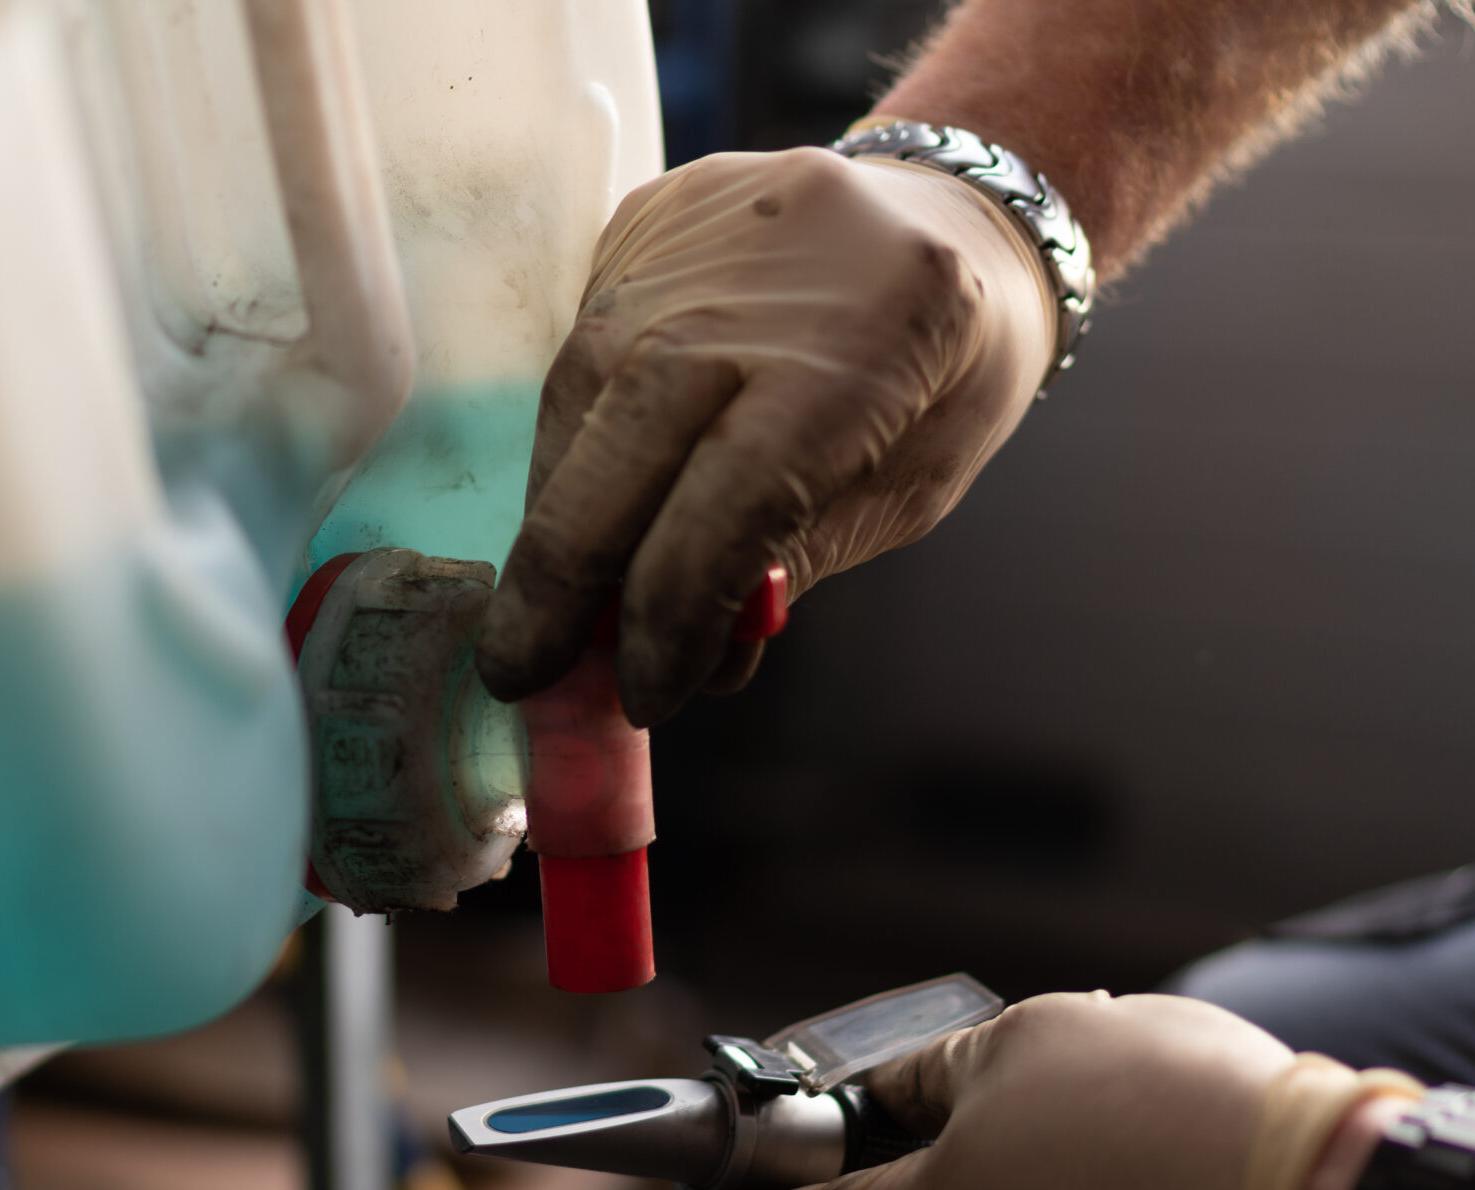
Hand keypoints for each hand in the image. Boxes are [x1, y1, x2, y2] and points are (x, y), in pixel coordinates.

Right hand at [475, 147, 1058, 725]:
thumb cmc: (951, 369)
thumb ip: (797, 559)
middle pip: (625, 437)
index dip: (674, 609)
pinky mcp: (640, 222)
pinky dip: (571, 447)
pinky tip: (580, 508)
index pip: (735, 494)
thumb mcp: (912, 487)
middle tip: (519, 673)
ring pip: (580, 396)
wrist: (955, 209)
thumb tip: (679, 653)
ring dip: (556, 519)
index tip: (645, 696)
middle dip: (561, 578)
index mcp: (871, 343)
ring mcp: (692, 235)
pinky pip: (579, 352)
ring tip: (553, 607)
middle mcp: (762, 276)